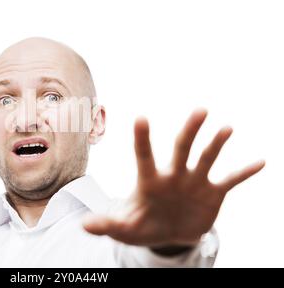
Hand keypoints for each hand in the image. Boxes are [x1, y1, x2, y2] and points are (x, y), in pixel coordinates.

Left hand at [83, 109, 264, 248]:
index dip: (142, 139)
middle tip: (200, 111)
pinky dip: (244, 173)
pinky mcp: (213, 192)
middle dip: (190, 131)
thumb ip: (107, 225)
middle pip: (182, 148)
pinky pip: (231, 180)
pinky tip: (260, 162)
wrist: (168, 234)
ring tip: (227, 128)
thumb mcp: (124, 228)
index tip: (142, 118)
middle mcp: (174, 175)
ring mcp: (195, 181)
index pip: (144, 155)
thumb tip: (84, 225)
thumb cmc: (143, 226)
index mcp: (150, 181)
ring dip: (217, 144)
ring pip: (207, 157)